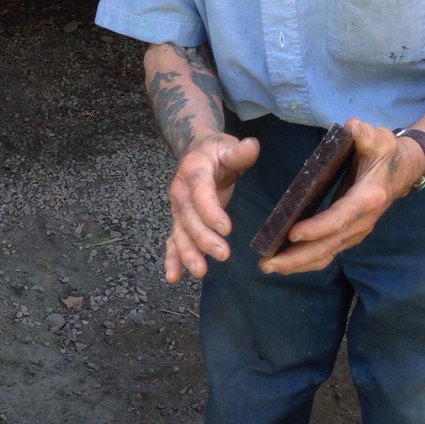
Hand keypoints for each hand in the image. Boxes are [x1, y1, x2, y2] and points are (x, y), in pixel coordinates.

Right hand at [164, 134, 259, 281]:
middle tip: (223, 254)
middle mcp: (181, 191)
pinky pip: (173, 240)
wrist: (197, 152)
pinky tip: (173, 277)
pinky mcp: (180, 221)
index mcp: (194, 170)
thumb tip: (252, 146)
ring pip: (180, 232)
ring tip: (199, 271)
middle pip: (189, 217)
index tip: (225, 229)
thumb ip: (239, 152)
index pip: (200, 192)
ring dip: (187, 253)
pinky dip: (172, 258)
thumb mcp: (228, 146)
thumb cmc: (216, 151)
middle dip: (203, 238)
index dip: (210, 210)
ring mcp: (178, 208)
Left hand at [259, 119, 423, 274]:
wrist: (403, 170)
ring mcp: (356, 230)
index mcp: (368, 197)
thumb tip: (353, 128)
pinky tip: (284, 262)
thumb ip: (365, 134)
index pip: (340, 217)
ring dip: (298, 263)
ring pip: (327, 253)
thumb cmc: (386, 152)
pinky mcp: (349, 233)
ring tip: (269, 266)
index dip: (317, 227)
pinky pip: (327, 251)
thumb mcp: (378, 138)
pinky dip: (306, 260)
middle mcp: (362, 220)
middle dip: (298, 257)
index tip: (292, 234)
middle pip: (329, 244)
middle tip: (268, 263)